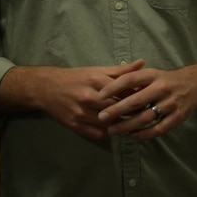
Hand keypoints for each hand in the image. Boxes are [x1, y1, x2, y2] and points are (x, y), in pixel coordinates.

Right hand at [0, 59, 143, 139]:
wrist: (48, 87)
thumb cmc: (77, 77)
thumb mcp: (98, 69)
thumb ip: (121, 70)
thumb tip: (142, 63)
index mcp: (96, 80)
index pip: (123, 91)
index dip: (137, 97)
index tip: (149, 100)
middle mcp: (89, 97)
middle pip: (117, 109)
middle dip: (132, 113)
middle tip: (146, 115)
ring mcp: (81, 112)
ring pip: (108, 124)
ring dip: (122, 126)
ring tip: (133, 125)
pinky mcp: (74, 125)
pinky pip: (96, 134)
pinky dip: (108, 134)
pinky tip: (116, 132)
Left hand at [96, 61, 196, 139]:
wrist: (195, 84)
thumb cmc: (166, 79)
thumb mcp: (151, 73)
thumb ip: (132, 77)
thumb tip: (107, 80)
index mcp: (153, 75)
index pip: (130, 79)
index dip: (114, 87)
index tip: (99, 95)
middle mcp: (162, 88)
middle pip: (136, 101)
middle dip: (117, 110)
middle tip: (101, 117)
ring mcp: (170, 103)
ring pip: (145, 118)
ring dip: (127, 126)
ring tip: (112, 131)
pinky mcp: (177, 117)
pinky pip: (158, 129)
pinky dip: (144, 134)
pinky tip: (132, 136)